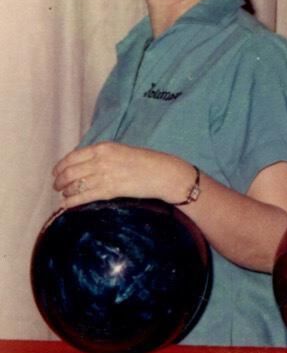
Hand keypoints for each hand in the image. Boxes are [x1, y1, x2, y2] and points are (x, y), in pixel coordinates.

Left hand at [52, 142, 193, 207]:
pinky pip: (84, 196)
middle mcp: (101, 160)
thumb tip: (84, 165)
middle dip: (60, 180)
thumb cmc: (148, 162)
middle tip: (57, 186)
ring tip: (64, 195)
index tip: (56, 172)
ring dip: (66, 191)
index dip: (60, 166)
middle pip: (70, 171)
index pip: (72, 156)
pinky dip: (72, 201)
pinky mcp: (110, 190)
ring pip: (75, 184)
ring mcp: (105, 175)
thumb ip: (103, 156)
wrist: (164, 174)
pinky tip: (66, 205)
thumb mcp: (123, 151)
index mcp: (104, 148)